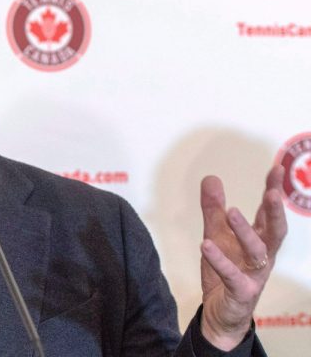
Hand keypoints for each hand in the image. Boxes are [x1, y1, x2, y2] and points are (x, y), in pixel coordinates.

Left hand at [199, 165, 286, 349]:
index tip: (276, 169)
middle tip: (272, 192)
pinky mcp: (241, 292)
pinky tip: (206, 245)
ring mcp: (254, 275)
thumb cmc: (225, 271)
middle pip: (275, 231)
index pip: (269, 213)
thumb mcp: (216, 235)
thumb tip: (211, 178)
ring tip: (231, 211)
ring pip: (257, 252)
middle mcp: (262, 257)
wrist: (220, 313)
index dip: (273, 191)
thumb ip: (213, 209)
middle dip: (275, 211)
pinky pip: (232, 276)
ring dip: (245, 231)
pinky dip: (220, 260)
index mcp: (259, 241)